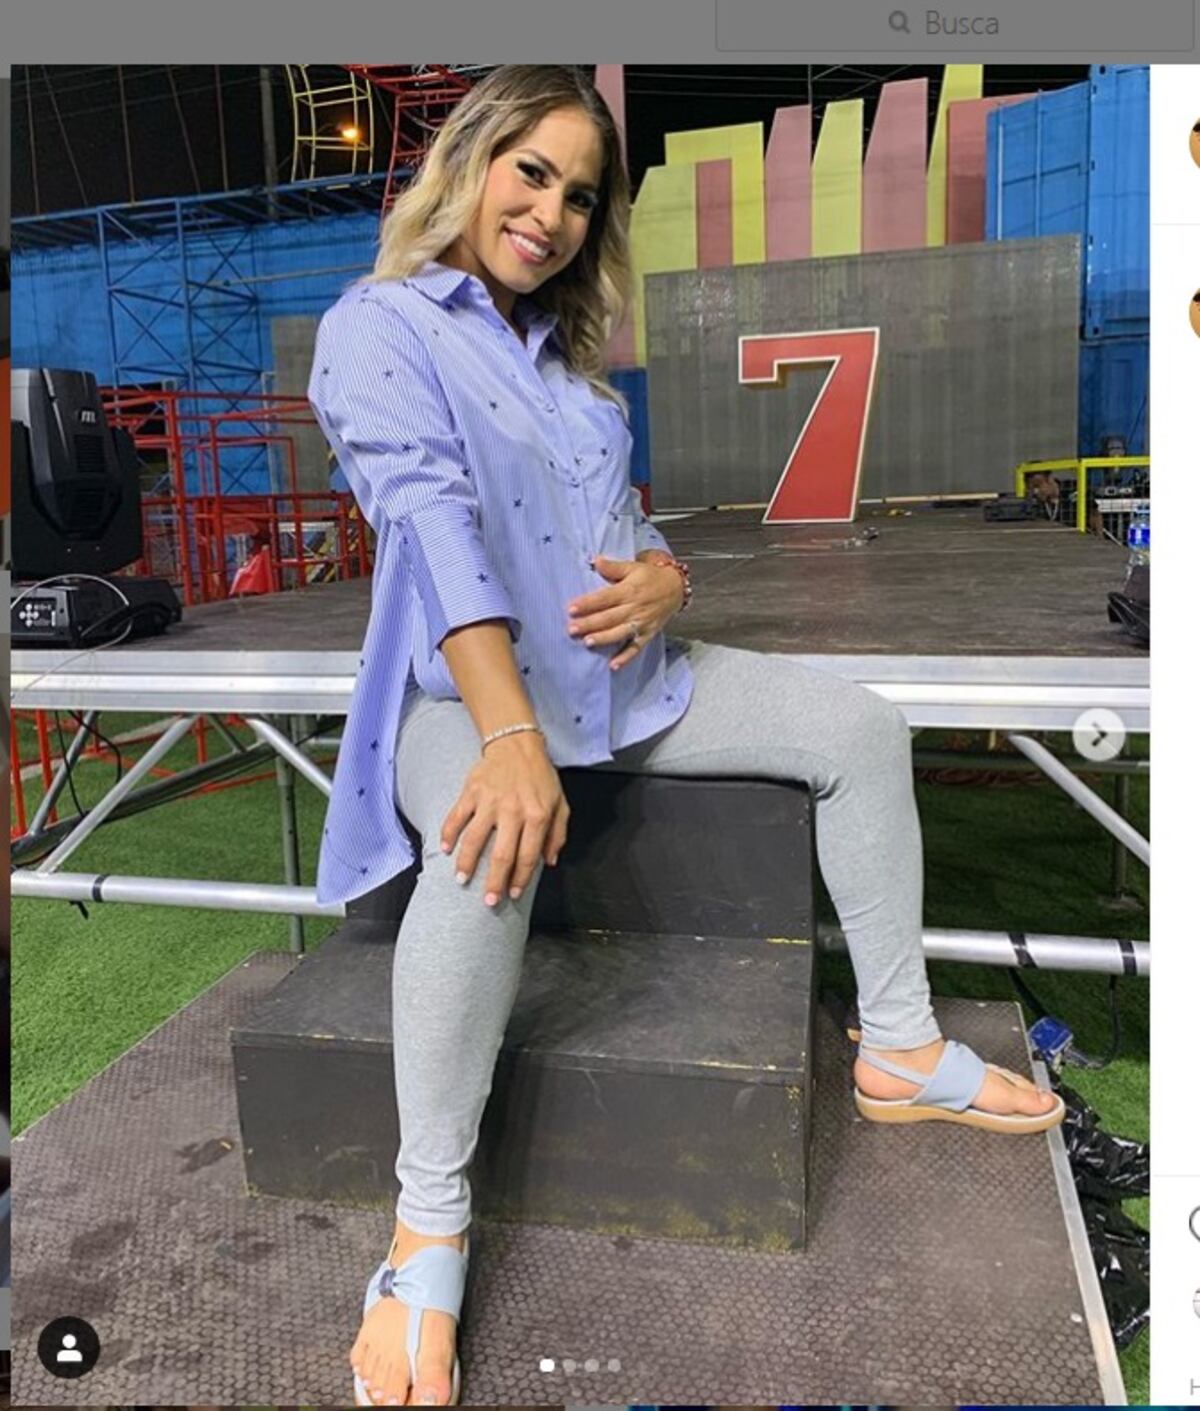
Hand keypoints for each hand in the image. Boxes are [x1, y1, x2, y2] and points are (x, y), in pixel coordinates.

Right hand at [439, 732, 569, 907]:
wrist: (517, 744)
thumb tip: (549, 862)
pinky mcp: (472, 792)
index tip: (513, 894)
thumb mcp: (560, 804)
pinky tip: (445, 850)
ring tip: (461, 880)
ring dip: (466, 863)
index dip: (520, 879)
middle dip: (494, 882)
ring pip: (475, 839)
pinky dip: (448, 834)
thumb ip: (558, 834)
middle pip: (501, 855)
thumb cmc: (540, 777)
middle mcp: (513, 811)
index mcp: (537, 816)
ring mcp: (490, 802)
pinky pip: (456, 817)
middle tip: (488, 901)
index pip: (528, 856)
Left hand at [566, 554, 684, 669]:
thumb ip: (613, 567)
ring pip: (620, 632)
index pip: (604, 598)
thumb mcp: (633, 567)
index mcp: (628, 590)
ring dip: (604, 638)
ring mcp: (641, 623)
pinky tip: (613, 665)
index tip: (571, 609)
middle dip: (590, 623)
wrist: (676, 588)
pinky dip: (625, 658)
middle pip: (609, 617)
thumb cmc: (650, 577)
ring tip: (587, 642)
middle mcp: (634, 608)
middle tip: (571, 629)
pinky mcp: (648, 634)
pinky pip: (636, 648)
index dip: (588, 603)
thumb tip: (595, 560)